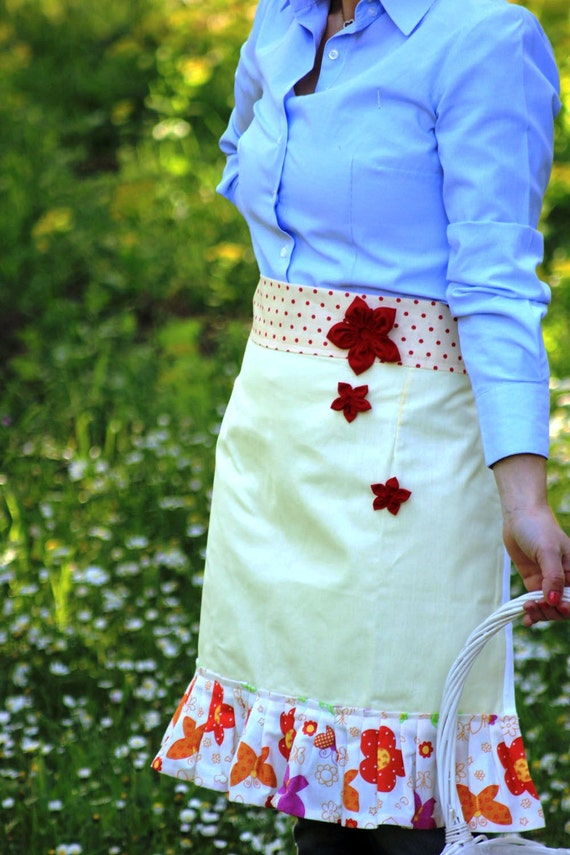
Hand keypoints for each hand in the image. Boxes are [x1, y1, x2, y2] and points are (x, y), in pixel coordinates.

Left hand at [502, 505, 569, 625]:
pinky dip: (533, 613)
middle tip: (538, 605)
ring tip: (528, 607)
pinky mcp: (534, 582)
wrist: (519, 517)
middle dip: (554, 611)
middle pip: (564, 607)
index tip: (560, 606)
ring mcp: (549, 582)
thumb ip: (553, 576)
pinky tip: (526, 619)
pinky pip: (537, 603)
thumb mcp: (547, 551)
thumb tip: (555, 601)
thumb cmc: (538, 528)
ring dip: (541, 613)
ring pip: (550, 608)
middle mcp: (565, 580)